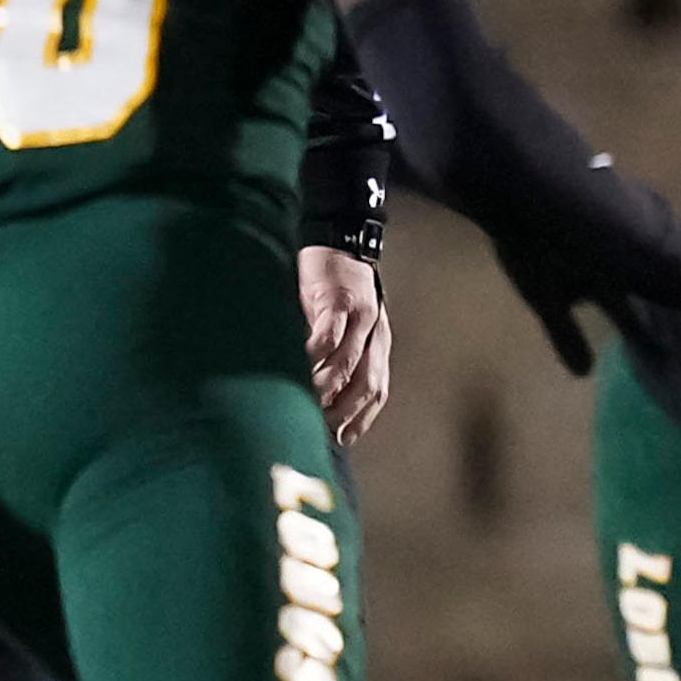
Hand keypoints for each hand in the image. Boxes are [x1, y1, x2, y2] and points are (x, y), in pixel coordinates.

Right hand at [298, 246, 392, 445]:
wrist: (338, 240)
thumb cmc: (335, 291)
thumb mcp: (347, 326)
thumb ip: (341, 358)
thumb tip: (323, 399)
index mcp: (379, 343)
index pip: (378, 390)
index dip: (362, 418)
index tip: (343, 439)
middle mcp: (375, 334)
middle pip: (368, 383)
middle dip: (346, 412)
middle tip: (321, 428)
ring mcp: (360, 317)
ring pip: (348, 364)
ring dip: (327, 388)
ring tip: (307, 404)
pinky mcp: (337, 301)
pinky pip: (329, 334)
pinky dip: (316, 354)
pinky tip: (301, 366)